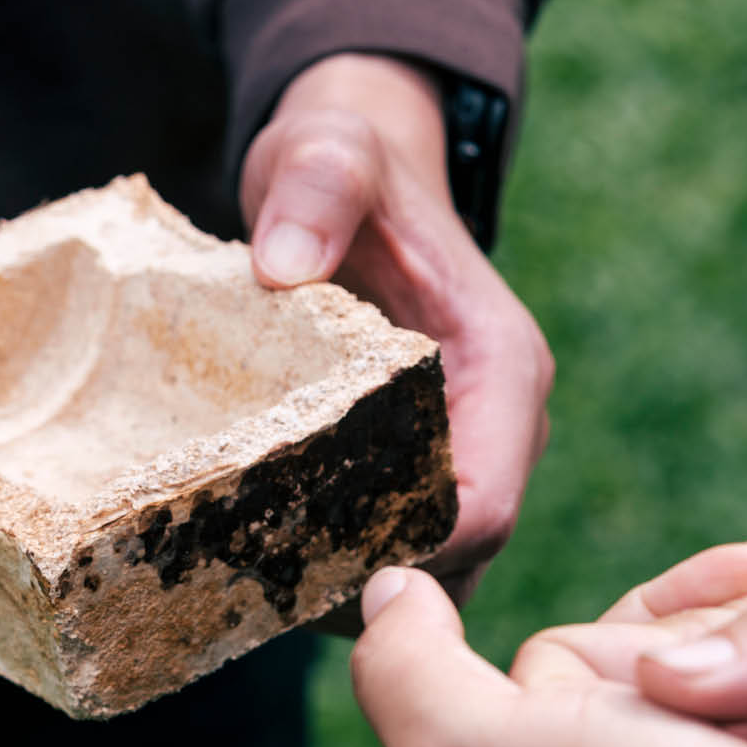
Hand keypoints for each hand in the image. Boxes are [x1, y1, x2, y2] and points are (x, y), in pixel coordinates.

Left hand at [242, 54, 552, 604]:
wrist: (349, 174)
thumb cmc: (342, 165)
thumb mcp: (325, 153)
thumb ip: (317, 185)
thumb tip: (286, 263)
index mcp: (501, 371)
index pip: (482, 508)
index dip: (406, 553)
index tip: (301, 557)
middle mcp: (499, 428)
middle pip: (458, 560)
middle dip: (368, 587)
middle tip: (254, 589)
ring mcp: (463, 453)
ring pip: (430, 572)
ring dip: (349, 593)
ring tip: (245, 582)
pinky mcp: (418, 468)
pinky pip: (396, 551)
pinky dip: (336, 572)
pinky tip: (252, 563)